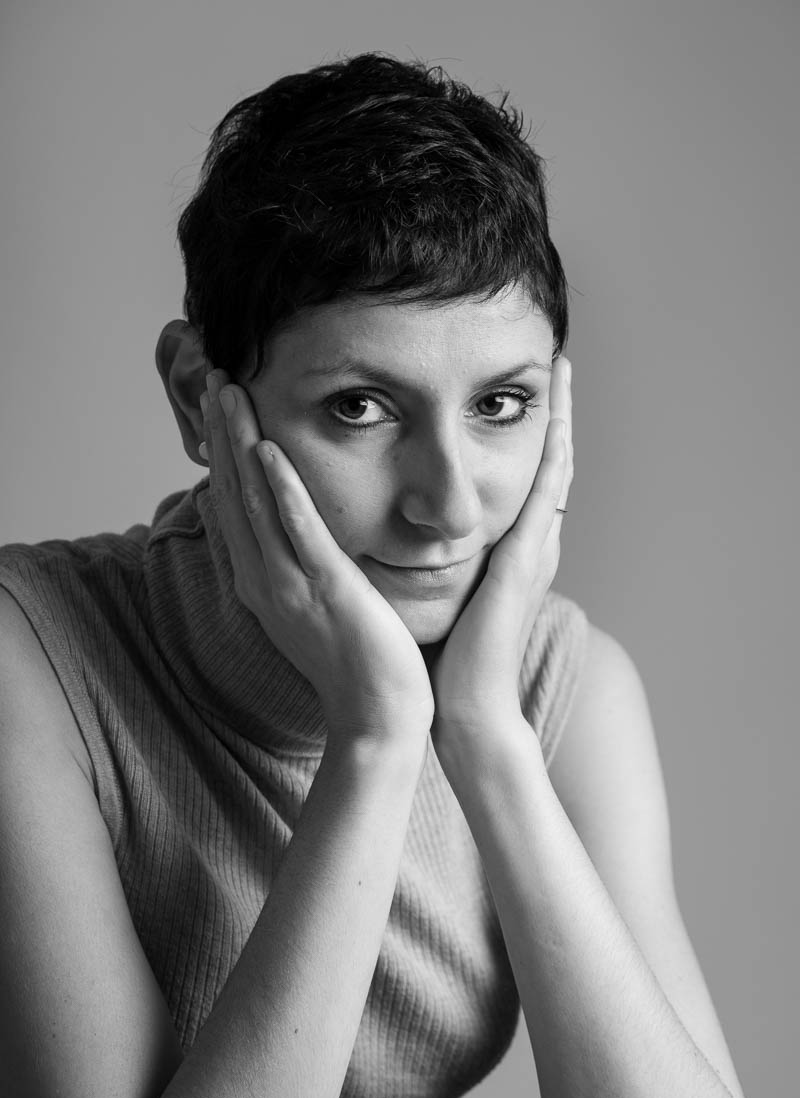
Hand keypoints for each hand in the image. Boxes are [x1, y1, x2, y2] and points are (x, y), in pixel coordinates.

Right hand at [201, 370, 433, 742]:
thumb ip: (299, 565)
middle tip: (213, 377)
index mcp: (263, 581)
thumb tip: (292, 532)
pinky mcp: (327, 590)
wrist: (377, 716)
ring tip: (229, 393)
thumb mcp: (314, 606)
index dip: (224, 451)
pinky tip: (269, 450)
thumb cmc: (355, 663)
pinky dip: (283, 491)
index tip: (219, 404)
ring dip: (240, 444)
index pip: (235, 503)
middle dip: (222, 433)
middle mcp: (265, 579)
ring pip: (256, 502)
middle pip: (234, 493)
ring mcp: (292, 585)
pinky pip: (299, 533)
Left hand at [429, 356, 572, 744]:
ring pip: (556, 466)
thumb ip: (445, 563)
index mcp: (514, 550)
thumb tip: (417, 539)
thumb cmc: (453, 659)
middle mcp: (534, 543)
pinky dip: (553, 450)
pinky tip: (555, 414)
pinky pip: (545, 492)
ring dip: (562, 415)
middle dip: (556, 410)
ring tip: (565, 368)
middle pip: (551, 462)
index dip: (532, 434)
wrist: (470, 707)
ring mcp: (536, 549)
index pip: (528, 478)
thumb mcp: (452, 595)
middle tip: (560, 359)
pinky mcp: (527, 559)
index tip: (529, 391)